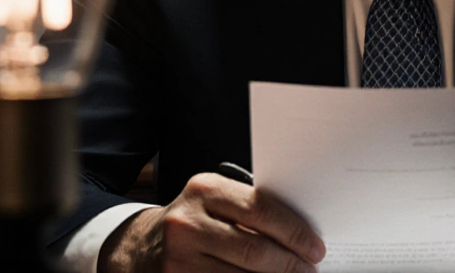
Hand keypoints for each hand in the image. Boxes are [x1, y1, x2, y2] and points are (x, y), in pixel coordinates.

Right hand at [97, 172, 325, 272]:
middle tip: (310, 269)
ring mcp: (179, 258)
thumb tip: (300, 232)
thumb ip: (248, 209)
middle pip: (254, 249)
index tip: (315, 247)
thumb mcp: (213, 202)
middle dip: (289, 263)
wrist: (139, 246)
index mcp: (204, 190)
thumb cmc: (190, 221)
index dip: (294, 232)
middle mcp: (188, 223)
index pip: (262, 209)